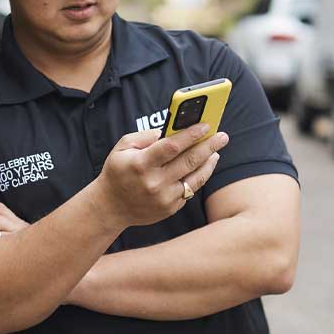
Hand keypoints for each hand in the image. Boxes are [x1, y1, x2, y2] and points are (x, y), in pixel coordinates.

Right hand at [91, 123, 227, 228]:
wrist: (110, 207)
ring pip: (195, 177)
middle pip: (189, 161)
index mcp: (141, 164)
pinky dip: (199, 176)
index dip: (190, 135)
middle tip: (222, 136)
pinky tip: (203, 166)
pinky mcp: (170, 208)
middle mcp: (154, 182)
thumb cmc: (117, 171)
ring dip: (209, 162)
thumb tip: (170, 130)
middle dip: (209, 146)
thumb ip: (145, 136)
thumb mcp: (122, 147)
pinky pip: (190, 189)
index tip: (205, 125)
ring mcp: (164, 198)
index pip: (171, 146)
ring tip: (215, 151)